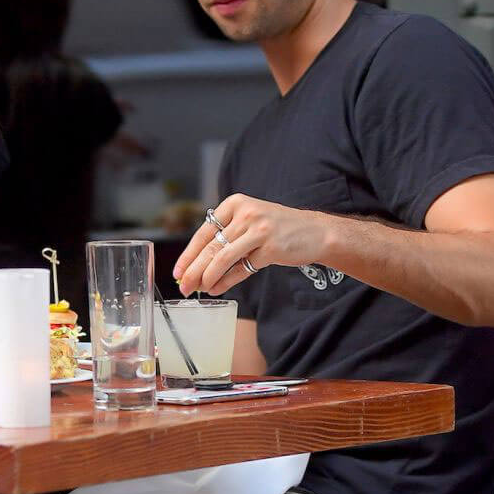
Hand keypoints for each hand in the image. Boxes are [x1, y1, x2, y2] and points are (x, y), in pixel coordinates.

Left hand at [174, 194, 335, 295]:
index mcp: (236, 203)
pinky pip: (241, 269)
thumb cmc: (278, 229)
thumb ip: (226, 237)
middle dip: (193, 270)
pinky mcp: (271, 248)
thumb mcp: (250, 222)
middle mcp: (246, 213)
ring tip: (199, 290)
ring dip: (207, 277)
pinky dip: (226, 281)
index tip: (177, 271)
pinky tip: (217, 289)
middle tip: (183, 287)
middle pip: (211, 247)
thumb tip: (196, 265)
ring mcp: (259, 230)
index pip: (204, 232)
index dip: (188, 254)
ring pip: (223, 258)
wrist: (316, 232)